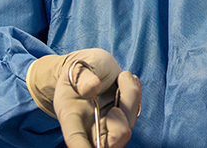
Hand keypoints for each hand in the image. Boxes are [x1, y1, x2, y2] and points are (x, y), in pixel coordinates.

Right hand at [27, 49, 141, 146]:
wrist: (92, 67)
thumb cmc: (81, 68)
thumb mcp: (78, 66)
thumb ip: (83, 77)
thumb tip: (91, 89)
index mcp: (71, 114)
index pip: (76, 137)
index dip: (81, 147)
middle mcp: (89, 125)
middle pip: (108, 144)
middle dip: (120, 129)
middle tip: (117, 104)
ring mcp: (107, 123)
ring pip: (126, 128)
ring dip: (130, 100)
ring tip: (123, 76)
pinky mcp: (123, 117)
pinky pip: (135, 113)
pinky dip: (135, 95)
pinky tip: (126, 80)